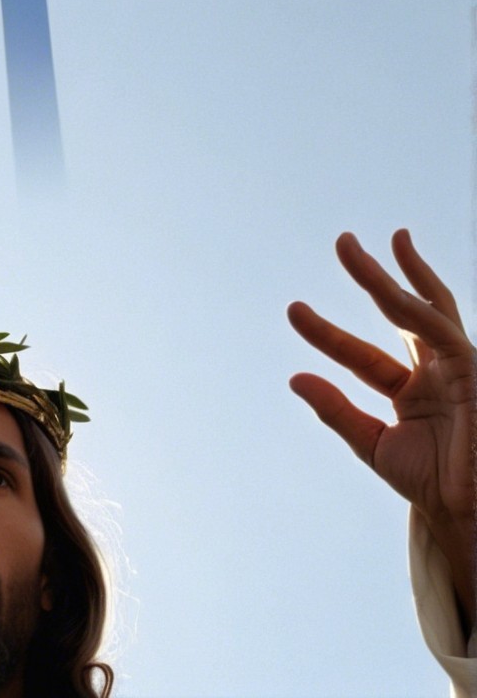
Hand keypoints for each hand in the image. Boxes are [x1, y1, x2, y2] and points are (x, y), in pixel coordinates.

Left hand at [287, 229, 474, 630]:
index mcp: (410, 389)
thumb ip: (336, 410)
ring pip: (419, 310)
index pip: (359, 352)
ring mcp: (457, 367)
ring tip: (354, 247)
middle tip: (342, 240)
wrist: (465, 512)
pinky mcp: (472, 369)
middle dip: (371, 276)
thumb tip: (295, 377)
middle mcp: (434, 370)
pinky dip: (419, 298)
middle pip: (400, 312)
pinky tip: (398, 267)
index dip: (326, 332)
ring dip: (387, 277)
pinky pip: (442, 328)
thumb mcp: (371, 442)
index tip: (293, 309)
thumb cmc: (428, 482)